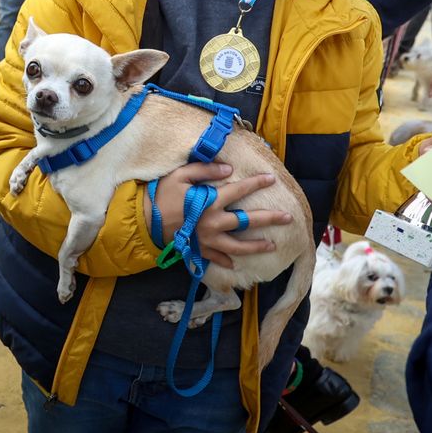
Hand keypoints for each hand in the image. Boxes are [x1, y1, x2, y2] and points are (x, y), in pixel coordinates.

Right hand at [155, 163, 291, 269]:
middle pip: (248, 221)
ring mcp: (208, 239)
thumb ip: (205, 169)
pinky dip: (227, 262)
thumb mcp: (181, 175)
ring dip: (256, 246)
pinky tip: (236, 264)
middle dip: (269, 219)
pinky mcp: (199, 250)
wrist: (144, 221)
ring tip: (272, 245)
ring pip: (238, 246)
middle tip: (287, 218)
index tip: (272, 179)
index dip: (256, 183)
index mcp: (210, 201)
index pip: (240, 190)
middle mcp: (214, 222)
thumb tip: (228, 168)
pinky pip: (217, 258)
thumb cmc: (162, 195)